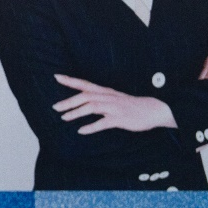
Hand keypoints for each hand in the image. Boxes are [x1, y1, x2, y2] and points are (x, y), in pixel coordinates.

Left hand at [53, 74, 176, 134]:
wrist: (152, 109)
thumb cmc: (131, 105)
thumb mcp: (113, 97)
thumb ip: (99, 98)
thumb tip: (82, 102)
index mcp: (105, 92)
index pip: (85, 84)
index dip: (71, 80)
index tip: (57, 77)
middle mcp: (107, 97)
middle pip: (85, 96)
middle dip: (69, 101)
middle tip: (55, 107)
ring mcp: (113, 108)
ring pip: (91, 107)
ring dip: (76, 112)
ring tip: (64, 117)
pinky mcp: (119, 119)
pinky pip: (103, 123)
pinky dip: (91, 127)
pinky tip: (81, 130)